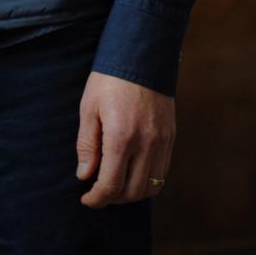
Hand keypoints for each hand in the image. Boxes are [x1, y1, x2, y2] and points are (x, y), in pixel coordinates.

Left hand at [75, 70, 174, 206]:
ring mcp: (162, 142)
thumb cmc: (109, 80)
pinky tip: (132, 174)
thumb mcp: (89, 108)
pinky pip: (162, 173)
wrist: (142, 55)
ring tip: (115, 185)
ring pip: (150, 187)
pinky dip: (147, 182)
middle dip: (112, 199)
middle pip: (132, 192)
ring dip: (131, 194)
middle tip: (98, 193)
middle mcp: (146, 144)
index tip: (86, 199)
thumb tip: (85, 175)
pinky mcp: (171, 138)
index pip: (111, 185)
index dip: (96, 199)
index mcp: (121, 137)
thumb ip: (87, 145)